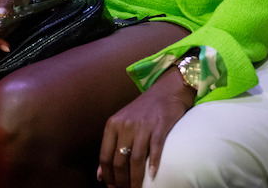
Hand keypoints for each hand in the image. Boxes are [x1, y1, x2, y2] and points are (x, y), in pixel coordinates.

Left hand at [97, 68, 195, 187]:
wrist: (167, 90)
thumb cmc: (144, 111)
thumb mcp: (122, 124)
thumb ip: (110, 147)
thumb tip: (100, 175)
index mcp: (113, 124)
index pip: (105, 156)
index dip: (107, 176)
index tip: (112, 187)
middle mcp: (125, 125)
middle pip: (119, 160)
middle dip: (121, 181)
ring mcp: (143, 125)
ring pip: (136, 159)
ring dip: (136, 179)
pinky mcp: (160, 125)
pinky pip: (155, 149)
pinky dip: (154, 164)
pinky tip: (153, 176)